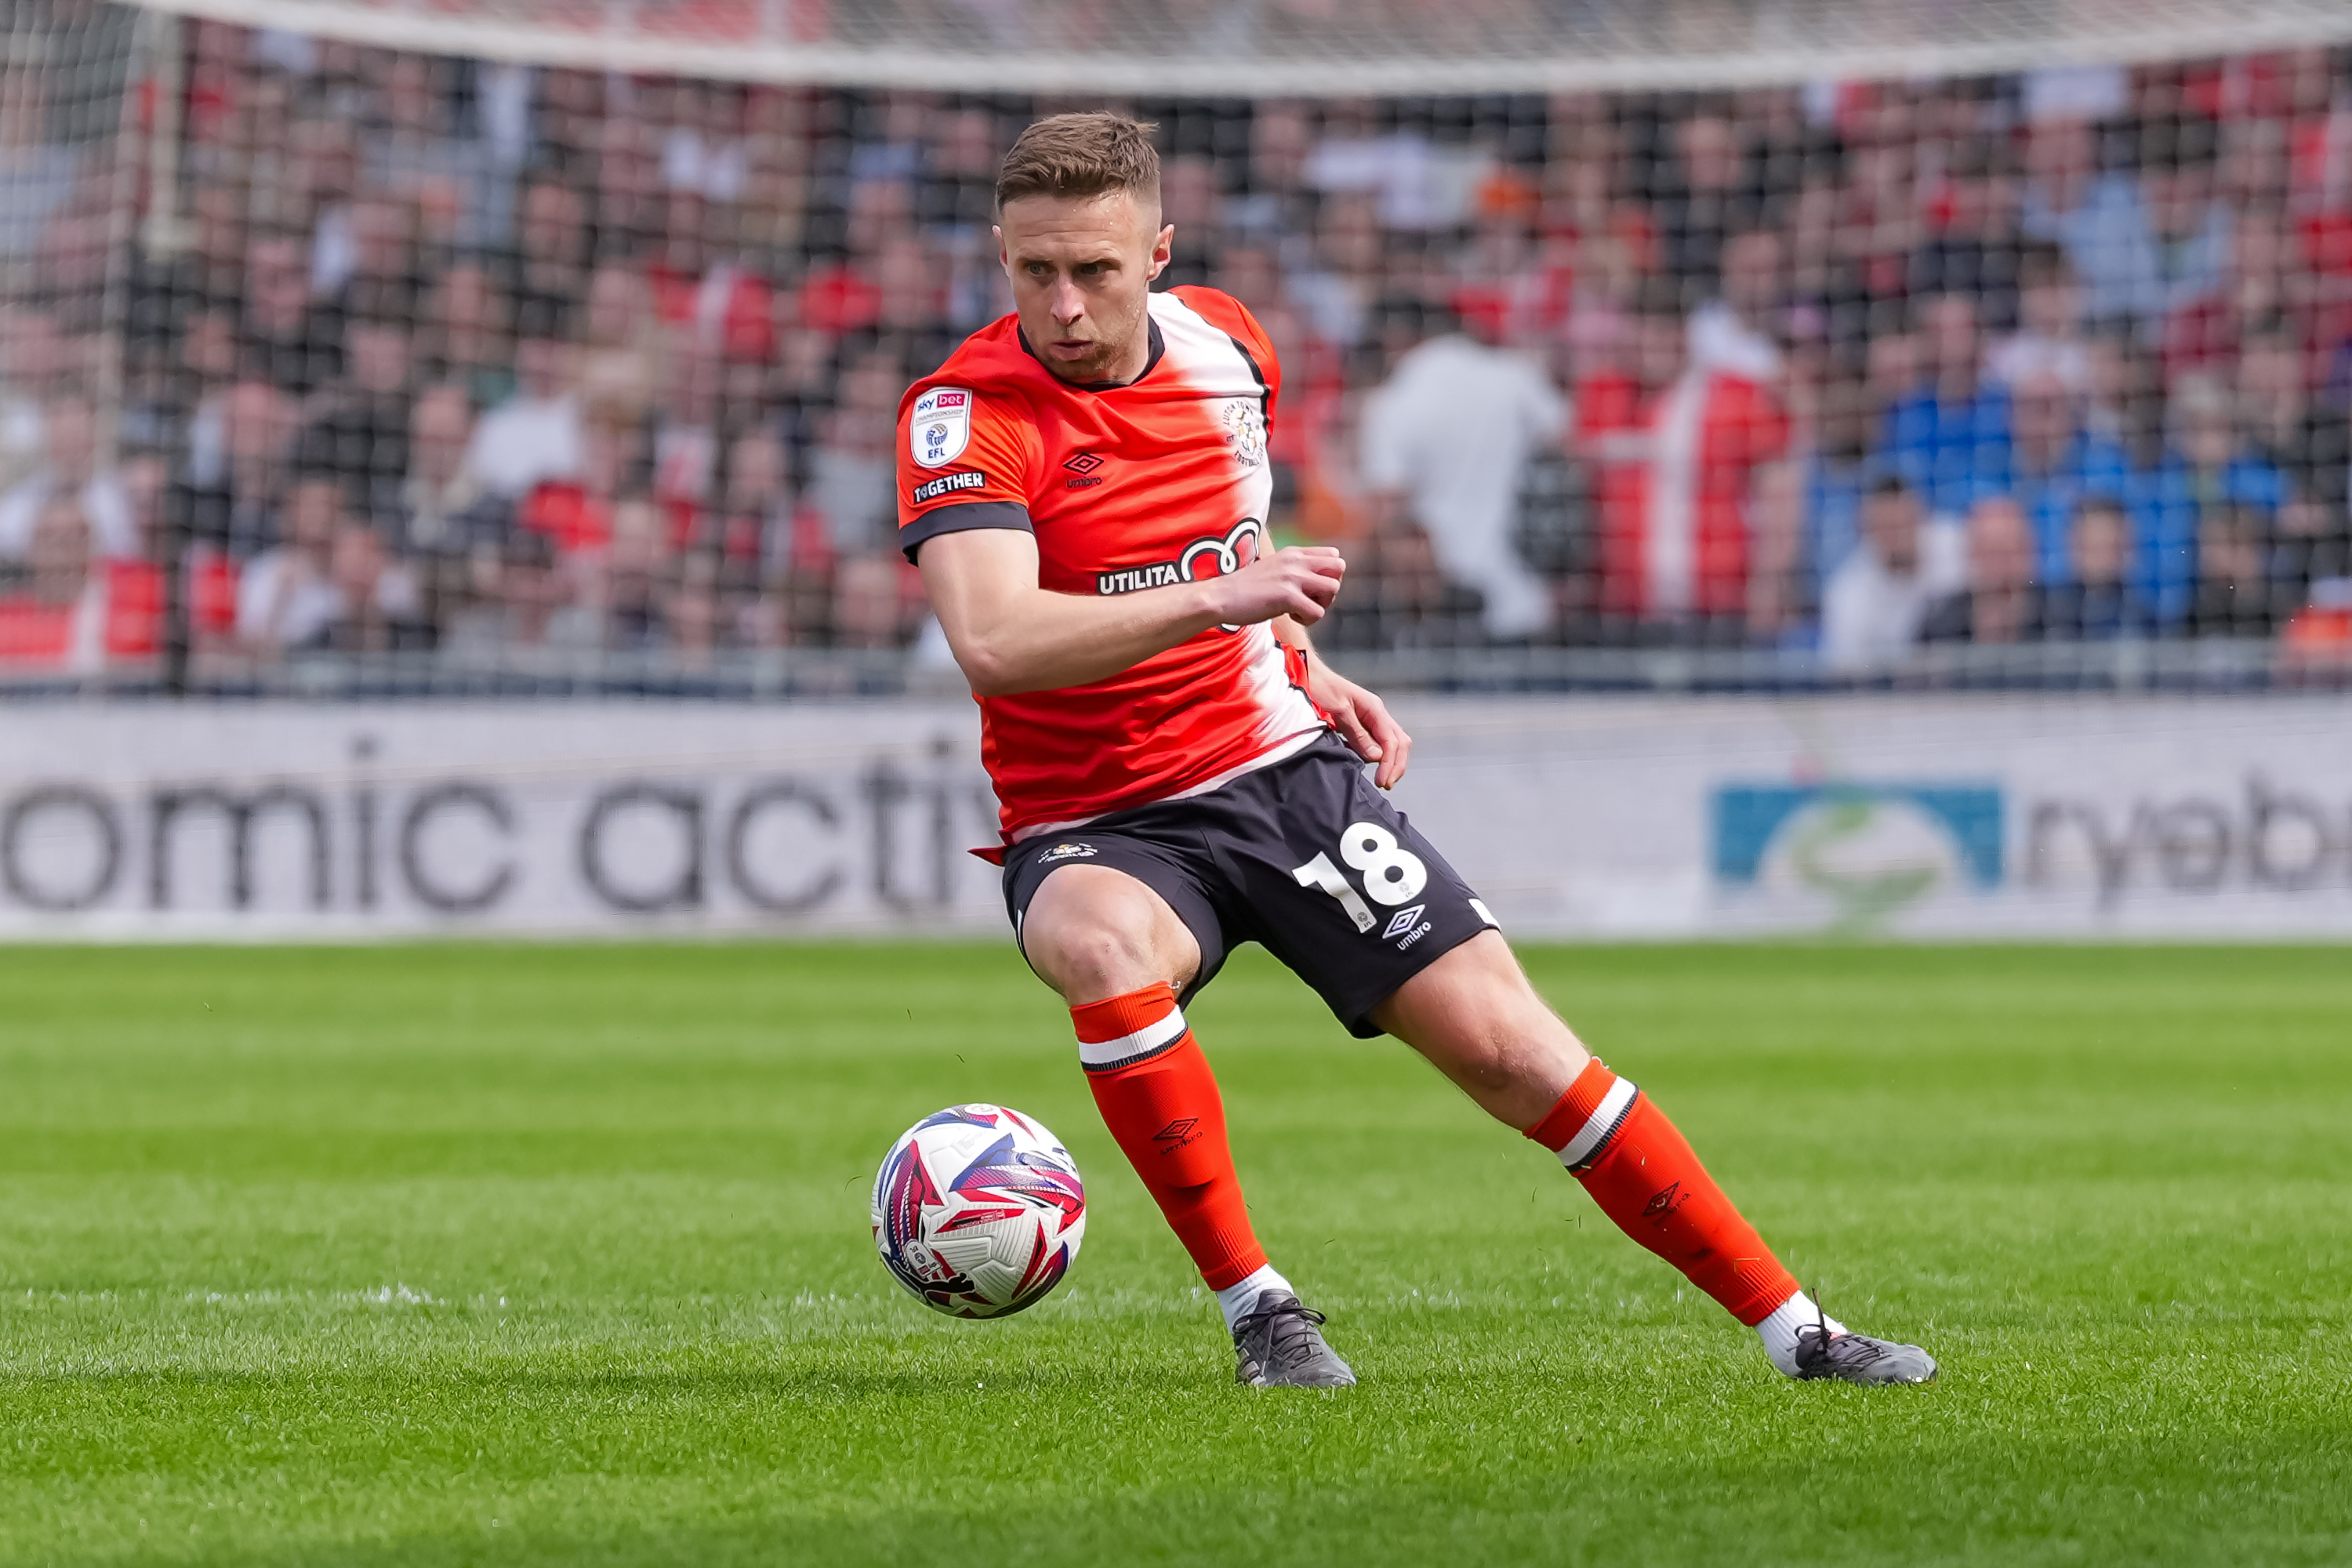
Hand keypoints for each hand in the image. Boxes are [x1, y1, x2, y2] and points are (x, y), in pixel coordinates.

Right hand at [1198, 545, 1344, 627]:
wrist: (1221, 597)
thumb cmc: (1246, 589)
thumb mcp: (1274, 569)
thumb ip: (1295, 570)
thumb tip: (1317, 583)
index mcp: (1293, 553)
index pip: (1333, 554)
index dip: (1329, 575)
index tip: (1312, 588)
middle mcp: (1296, 561)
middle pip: (1339, 567)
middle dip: (1331, 588)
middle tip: (1312, 599)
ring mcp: (1292, 577)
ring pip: (1333, 589)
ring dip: (1321, 604)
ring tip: (1301, 609)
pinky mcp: (1287, 596)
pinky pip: (1318, 612)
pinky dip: (1308, 620)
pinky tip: (1290, 617)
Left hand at [1304, 653, 1411, 788]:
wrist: (1308, 676)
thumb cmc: (1320, 688)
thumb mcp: (1337, 712)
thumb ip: (1357, 734)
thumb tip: (1376, 756)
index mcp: (1375, 709)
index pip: (1392, 740)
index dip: (1389, 763)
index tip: (1383, 781)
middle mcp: (1377, 714)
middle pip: (1399, 743)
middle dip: (1396, 765)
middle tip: (1386, 784)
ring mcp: (1371, 719)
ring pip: (1391, 744)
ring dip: (1389, 762)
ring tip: (1381, 779)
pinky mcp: (1361, 725)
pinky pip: (1376, 743)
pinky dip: (1377, 757)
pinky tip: (1368, 765)